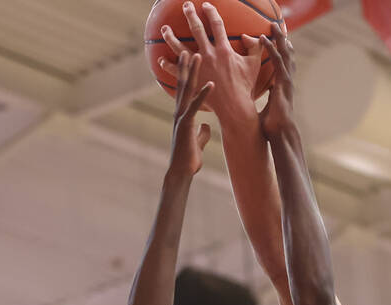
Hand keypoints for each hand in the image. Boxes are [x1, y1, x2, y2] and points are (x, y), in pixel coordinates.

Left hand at [160, 2, 262, 122]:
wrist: (234, 107)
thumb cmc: (245, 87)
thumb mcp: (254, 65)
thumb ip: (254, 47)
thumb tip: (247, 35)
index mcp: (224, 49)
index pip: (216, 24)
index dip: (211, 12)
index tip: (206, 6)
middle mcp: (209, 54)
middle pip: (196, 29)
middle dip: (190, 15)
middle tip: (185, 6)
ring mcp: (198, 67)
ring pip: (180, 48)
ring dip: (171, 37)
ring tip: (164, 28)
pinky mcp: (192, 81)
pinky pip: (176, 71)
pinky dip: (167, 65)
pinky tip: (160, 60)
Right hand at [169, 51, 213, 177]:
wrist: (181, 172)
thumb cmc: (189, 159)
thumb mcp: (197, 141)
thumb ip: (202, 132)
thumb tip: (207, 127)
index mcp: (183, 114)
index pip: (184, 89)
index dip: (186, 73)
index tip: (188, 56)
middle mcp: (180, 112)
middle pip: (182, 83)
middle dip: (185, 64)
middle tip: (188, 45)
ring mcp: (182, 117)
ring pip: (186, 89)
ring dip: (192, 71)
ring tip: (196, 54)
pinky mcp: (186, 125)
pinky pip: (196, 106)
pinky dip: (203, 94)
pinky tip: (211, 83)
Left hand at [259, 23, 295, 138]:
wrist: (279, 134)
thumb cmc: (271, 126)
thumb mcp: (265, 107)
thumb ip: (263, 98)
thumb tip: (256, 95)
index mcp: (282, 85)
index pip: (282, 63)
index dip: (279, 50)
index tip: (275, 39)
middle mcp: (285, 80)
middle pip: (285, 54)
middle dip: (281, 39)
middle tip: (275, 25)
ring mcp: (286, 81)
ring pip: (284, 54)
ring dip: (278, 38)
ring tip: (273, 25)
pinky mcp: (283, 84)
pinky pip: (277, 62)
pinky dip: (271, 49)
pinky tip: (265, 40)